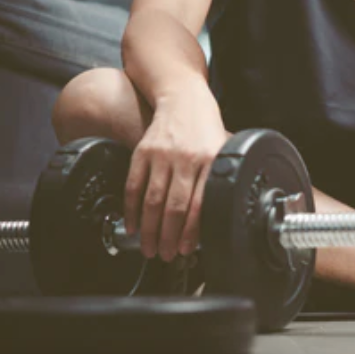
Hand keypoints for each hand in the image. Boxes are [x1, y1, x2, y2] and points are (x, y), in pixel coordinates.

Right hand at [123, 83, 227, 261]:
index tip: (185, 249)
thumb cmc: (205, 127)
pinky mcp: (143, 151)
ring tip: (149, 248)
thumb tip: (220, 216)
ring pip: (152, 200)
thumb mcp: (222, 149)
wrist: (183, 98)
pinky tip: (133, 225)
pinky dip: (131, 209)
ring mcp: (162, 155)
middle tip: (165, 255)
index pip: (199, 204)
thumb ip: (219, 177)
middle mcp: (186, 158)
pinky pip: (134, 185)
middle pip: (174, 206)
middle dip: (168, 237)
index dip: (190, 231)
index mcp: (210, 160)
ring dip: (149, 229)